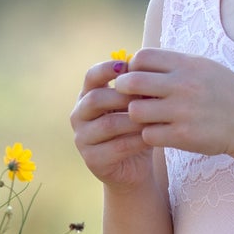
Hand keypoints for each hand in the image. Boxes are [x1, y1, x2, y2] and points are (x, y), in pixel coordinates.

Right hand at [70, 58, 155, 189]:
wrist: (136, 167)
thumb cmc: (137, 129)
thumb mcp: (138, 106)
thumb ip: (138, 91)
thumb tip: (149, 71)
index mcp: (87, 96)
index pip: (90, 76)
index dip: (107, 68)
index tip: (127, 65)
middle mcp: (79, 116)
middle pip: (95, 99)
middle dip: (123, 96)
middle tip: (148, 97)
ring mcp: (82, 139)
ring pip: (107, 124)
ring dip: (134, 120)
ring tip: (155, 118)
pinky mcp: (92, 160)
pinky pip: (117, 147)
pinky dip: (137, 141)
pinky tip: (153, 137)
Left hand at [109, 49, 233, 158]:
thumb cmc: (225, 94)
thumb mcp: (205, 68)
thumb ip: (174, 64)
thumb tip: (140, 60)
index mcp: (187, 65)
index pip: (142, 57)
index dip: (133, 67)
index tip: (135, 76)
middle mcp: (183, 85)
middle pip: (132, 82)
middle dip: (124, 90)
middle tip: (128, 97)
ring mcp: (182, 112)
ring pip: (136, 111)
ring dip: (136, 115)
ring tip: (146, 117)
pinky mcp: (182, 136)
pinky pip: (148, 135)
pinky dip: (149, 135)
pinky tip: (159, 133)